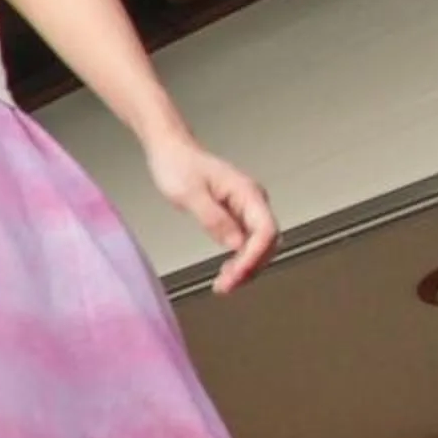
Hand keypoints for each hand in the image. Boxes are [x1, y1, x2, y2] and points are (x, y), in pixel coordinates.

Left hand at [147, 134, 276, 292]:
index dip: (254, 256)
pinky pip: (246, 242)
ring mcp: (245, 209)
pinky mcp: (235, 215)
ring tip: (225, 285)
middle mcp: (252, 201)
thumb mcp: (190, 193)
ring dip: (246, 267)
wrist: (170, 151)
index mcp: (247, 192)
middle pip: (267, 241)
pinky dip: (239, 260)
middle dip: (250, 267)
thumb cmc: (178, 165)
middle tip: (227, 286)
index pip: (265, 230)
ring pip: (258, 245)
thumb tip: (235, 244)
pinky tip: (227, 272)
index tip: (236, 274)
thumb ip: (213, 218)